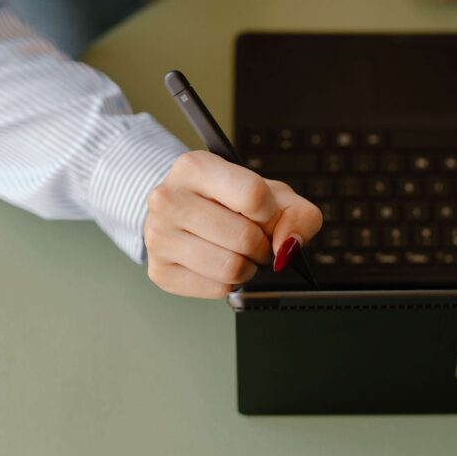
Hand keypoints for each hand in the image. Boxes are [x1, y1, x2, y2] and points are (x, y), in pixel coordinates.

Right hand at [143, 151, 323, 297]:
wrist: (186, 211)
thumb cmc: (232, 200)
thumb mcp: (273, 193)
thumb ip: (298, 214)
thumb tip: (287, 247)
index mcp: (195, 166)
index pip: (253, 195)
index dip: (271, 214)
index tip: (267, 216)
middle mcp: (168, 198)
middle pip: (245, 237)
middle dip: (262, 245)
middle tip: (255, 239)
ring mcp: (158, 236)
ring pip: (231, 268)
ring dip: (248, 266)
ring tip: (239, 252)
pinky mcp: (160, 270)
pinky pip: (217, 288)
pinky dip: (230, 282)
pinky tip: (220, 264)